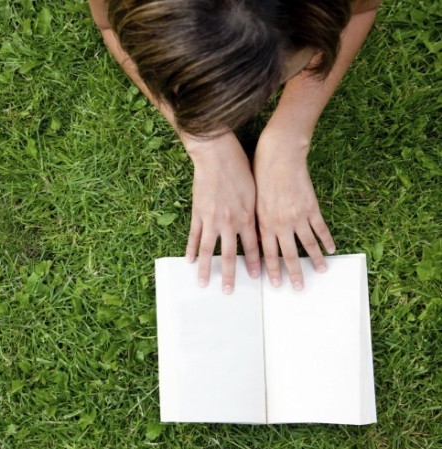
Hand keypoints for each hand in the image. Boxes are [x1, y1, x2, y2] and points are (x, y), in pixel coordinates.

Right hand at [182, 131, 260, 293]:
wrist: (217, 155)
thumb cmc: (240, 168)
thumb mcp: (254, 191)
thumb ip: (255, 211)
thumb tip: (259, 225)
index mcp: (247, 217)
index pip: (253, 247)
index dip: (255, 264)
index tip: (256, 278)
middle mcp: (230, 222)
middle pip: (230, 255)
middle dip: (230, 275)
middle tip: (228, 292)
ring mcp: (211, 219)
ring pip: (209, 250)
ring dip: (206, 269)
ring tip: (203, 283)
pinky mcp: (198, 213)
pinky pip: (194, 236)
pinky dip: (191, 249)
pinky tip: (189, 261)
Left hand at [253, 128, 335, 289]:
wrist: (278, 156)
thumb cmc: (259, 176)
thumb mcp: (251, 202)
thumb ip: (256, 223)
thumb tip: (257, 241)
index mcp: (264, 223)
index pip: (267, 254)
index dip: (272, 270)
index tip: (275, 284)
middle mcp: (281, 223)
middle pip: (288, 254)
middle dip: (293, 273)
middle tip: (298, 288)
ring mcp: (297, 216)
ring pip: (307, 244)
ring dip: (314, 261)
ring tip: (322, 272)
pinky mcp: (311, 207)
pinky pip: (320, 228)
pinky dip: (327, 240)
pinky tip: (331, 250)